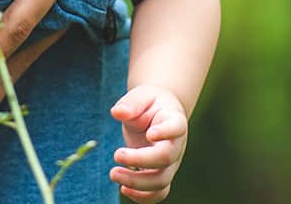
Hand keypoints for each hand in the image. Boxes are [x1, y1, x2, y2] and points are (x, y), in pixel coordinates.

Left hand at [108, 85, 188, 201]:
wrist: (159, 114)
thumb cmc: (148, 104)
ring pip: (161, 180)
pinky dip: (142, 197)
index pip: (176, 128)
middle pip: (166, 158)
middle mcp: (177, 144)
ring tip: (114, 174)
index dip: (166, 132)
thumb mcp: (140, 96)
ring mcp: (171, 162)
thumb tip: (118, 113)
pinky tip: (123, 188)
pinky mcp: (162, 174)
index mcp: (174, 120)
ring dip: (137, 182)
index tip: (150, 134)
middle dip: (140, 160)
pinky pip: (158, 193)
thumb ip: (131, 104)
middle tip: (116, 154)